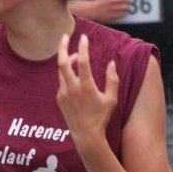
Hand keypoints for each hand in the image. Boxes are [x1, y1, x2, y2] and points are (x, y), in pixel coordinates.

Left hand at [57, 33, 118, 153]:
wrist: (86, 136)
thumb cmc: (101, 117)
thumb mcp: (111, 99)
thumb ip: (113, 80)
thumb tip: (112, 63)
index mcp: (86, 87)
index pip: (82, 62)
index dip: (83, 47)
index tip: (84, 37)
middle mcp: (72, 89)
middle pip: (62, 62)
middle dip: (62, 47)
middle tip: (64, 36)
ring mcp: (63, 93)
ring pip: (61, 71)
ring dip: (67, 61)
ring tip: (75, 57)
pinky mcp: (59, 99)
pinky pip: (62, 82)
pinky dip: (67, 75)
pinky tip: (75, 78)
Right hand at [90, 0, 131, 21]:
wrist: (93, 10)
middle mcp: (113, 0)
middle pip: (128, 0)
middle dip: (128, 1)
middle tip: (126, 2)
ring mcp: (113, 9)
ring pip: (127, 8)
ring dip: (126, 8)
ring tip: (123, 7)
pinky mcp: (113, 16)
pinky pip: (124, 14)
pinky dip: (123, 13)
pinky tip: (119, 12)